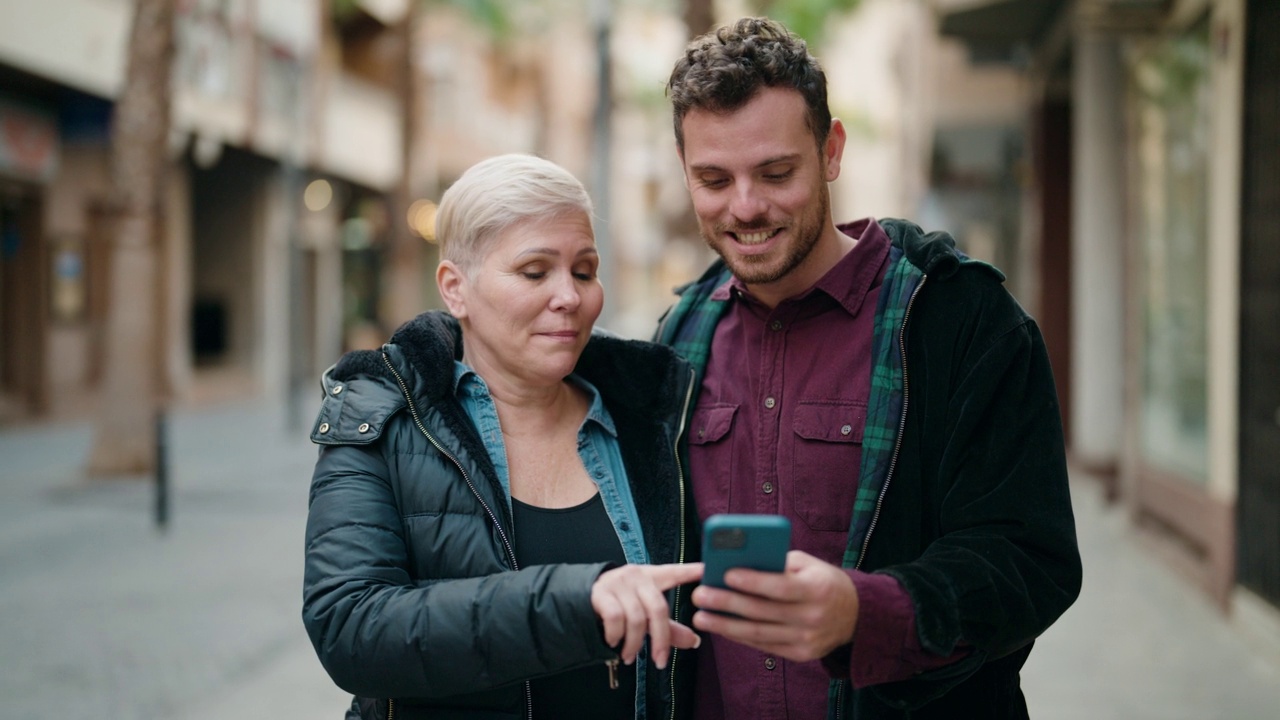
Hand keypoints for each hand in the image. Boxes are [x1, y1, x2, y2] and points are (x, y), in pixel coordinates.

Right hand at [591, 563, 703, 668]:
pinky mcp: (601, 592)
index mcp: (651, 577)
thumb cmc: (619, 606)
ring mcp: (618, 583)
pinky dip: (616, 636)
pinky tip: (614, 643)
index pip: (674, 572)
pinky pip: (616, 618)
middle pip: (658, 608)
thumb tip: (694, 641)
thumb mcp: (644, 615)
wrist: (578, 600)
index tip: (706, 569)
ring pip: (636, 618)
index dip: (690, 571)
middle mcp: (636, 576)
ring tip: (629, 656)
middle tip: (660, 661)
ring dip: (634, 643)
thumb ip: (668, 627)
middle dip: (661, 639)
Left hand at [690, 550, 859, 661]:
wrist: (855, 615)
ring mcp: (807, 639)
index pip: (780, 586)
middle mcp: (813, 617)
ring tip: (701, 616)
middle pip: (763, 612)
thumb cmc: (822, 580)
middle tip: (700, 596)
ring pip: (758, 633)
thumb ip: (777, 562)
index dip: (752, 582)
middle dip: (727, 603)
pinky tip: (721, 627)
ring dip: (725, 625)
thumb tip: (737, 561)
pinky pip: (764, 646)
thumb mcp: (808, 564)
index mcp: (817, 588)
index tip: (725, 574)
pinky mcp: (801, 654)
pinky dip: (740, 636)